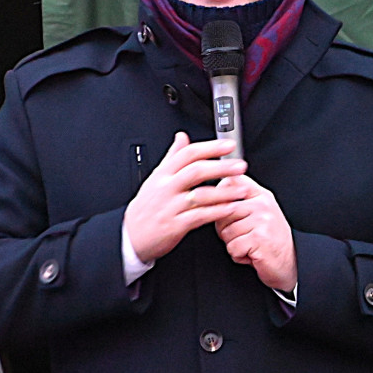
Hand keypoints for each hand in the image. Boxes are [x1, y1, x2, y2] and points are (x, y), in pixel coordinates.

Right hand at [124, 132, 248, 262]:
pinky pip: (200, 216)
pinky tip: (231, 208)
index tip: (228, 145)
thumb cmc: (147, 206)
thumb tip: (182, 137)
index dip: (210, 147)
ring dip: (225, 192)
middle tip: (240, 166)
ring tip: (242, 190)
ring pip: (200, 195)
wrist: (129, 236)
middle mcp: (166, 188)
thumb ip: (172, 157)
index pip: (188, 154)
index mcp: (163, 173)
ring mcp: (170, 207)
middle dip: (221, 167)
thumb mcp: (156, 177)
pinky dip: (217, 212)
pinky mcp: (174, 225)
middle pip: (195, 171)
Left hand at [213, 175, 296, 291]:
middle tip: (243, 235)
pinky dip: (239, 256)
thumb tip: (206, 194)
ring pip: (226, 232)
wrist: (290, 262)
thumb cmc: (268, 239)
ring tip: (250, 245)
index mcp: (260, 194)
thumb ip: (238, 200)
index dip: (219, 200)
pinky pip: (233, 247)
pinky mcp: (260, 238)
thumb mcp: (257, 213)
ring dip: (233, 244)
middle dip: (224, 229)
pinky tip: (253, 254)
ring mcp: (262, 219)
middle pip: (221, 211)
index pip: (229, 183)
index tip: (228, 213)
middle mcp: (262, 203)